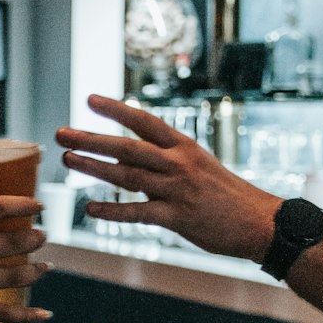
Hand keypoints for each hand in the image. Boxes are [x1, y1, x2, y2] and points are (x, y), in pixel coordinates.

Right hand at [0, 196, 51, 322]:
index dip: (23, 203)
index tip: (39, 205)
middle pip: (11, 243)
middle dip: (34, 239)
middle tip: (43, 236)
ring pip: (12, 276)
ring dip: (35, 271)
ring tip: (46, 267)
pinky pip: (1, 312)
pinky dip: (25, 314)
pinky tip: (43, 313)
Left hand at [56, 96, 279, 260]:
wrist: (261, 223)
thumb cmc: (229, 196)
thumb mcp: (202, 166)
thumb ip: (170, 160)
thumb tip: (135, 156)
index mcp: (184, 147)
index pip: (144, 121)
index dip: (115, 110)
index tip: (89, 100)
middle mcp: (178, 164)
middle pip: (127, 147)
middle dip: (91, 138)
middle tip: (62, 133)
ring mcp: (177, 191)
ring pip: (127, 176)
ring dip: (94, 168)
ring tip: (68, 160)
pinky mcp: (178, 218)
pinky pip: (138, 213)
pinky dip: (112, 210)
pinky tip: (90, 209)